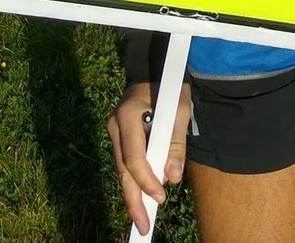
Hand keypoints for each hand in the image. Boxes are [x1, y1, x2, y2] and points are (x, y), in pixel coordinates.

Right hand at [107, 81, 190, 231]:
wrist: (158, 68)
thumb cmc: (171, 87)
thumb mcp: (181, 111)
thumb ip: (177, 144)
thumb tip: (173, 178)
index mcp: (128, 115)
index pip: (133, 157)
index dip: (146, 181)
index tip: (160, 198)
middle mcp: (115, 124)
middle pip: (123, 169)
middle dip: (133, 199)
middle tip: (142, 226)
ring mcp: (114, 130)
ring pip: (122, 169)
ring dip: (133, 194)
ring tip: (141, 219)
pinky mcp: (119, 135)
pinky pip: (126, 162)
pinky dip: (134, 180)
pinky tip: (140, 199)